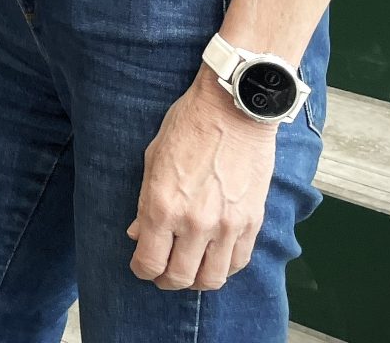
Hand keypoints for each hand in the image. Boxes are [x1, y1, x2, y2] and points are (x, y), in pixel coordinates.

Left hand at [127, 75, 278, 290]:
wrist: (234, 109)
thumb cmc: (189, 125)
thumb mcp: (153, 159)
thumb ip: (144, 202)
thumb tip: (137, 233)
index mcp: (162, 205)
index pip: (149, 261)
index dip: (141, 270)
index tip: (141, 266)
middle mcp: (194, 222)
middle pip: (179, 277)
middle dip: (166, 280)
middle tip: (162, 272)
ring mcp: (226, 224)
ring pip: (212, 278)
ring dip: (196, 280)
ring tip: (189, 270)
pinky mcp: (252, 221)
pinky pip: (238, 261)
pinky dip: (224, 267)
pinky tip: (214, 258)